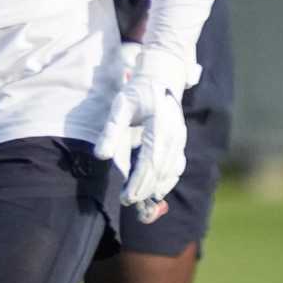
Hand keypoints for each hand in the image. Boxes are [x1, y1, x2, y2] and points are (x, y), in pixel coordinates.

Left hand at [94, 45, 196, 208]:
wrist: (163, 79)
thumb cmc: (137, 92)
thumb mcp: (120, 105)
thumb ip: (111, 130)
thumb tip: (101, 156)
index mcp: (160, 124)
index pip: (151, 160)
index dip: (139, 181)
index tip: (126, 197)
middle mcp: (175, 134)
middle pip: (161, 170)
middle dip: (144, 189)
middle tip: (126, 202)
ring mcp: (180, 140)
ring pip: (171, 171)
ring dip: (156, 188)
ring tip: (139, 203)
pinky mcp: (181, 143)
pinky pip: (176, 167)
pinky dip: (166, 181)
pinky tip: (153, 192)